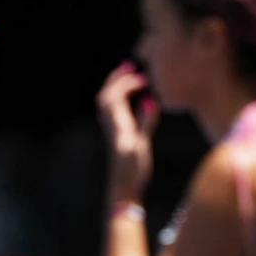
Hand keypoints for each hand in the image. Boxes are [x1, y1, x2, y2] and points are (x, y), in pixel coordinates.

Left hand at [96, 60, 159, 201]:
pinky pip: (110, 110)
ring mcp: (111, 130)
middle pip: (106, 95)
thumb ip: (146, 122)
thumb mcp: (142, 146)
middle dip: (116, 78)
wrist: (122, 189)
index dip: (127, 83)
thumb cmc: (133, 171)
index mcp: (117, 125)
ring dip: (114, 86)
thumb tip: (150, 100)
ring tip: (127, 76)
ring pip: (106, 102)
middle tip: (129, 65)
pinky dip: (117, 98)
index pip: (116, 95)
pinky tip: (131, 99)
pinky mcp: (115, 136)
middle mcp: (110, 125)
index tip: (143, 78)